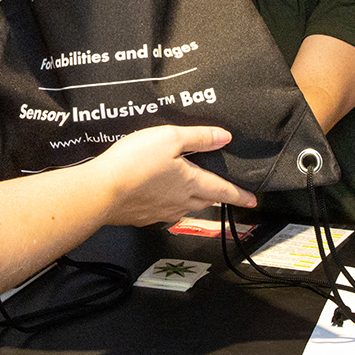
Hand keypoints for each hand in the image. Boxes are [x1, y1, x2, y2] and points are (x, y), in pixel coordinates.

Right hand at [90, 125, 253, 225]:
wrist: (102, 192)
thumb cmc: (135, 162)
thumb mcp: (169, 138)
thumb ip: (198, 137)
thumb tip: (224, 137)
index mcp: (191, 183)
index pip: (222, 190)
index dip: (239, 194)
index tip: (252, 200)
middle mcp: (179, 202)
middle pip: (204, 201)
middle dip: (215, 198)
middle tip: (222, 195)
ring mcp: (159, 212)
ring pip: (183, 208)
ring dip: (191, 202)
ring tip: (191, 194)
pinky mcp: (141, 217)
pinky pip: (161, 212)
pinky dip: (166, 205)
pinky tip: (158, 199)